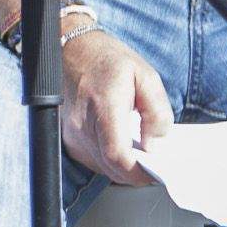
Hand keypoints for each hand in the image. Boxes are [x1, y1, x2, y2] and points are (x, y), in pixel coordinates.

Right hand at [60, 30, 173, 185]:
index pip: (117, 155)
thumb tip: (155, 144)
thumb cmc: (108, 61)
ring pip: (102, 167)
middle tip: (153, 163)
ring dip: (122, 167)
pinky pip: (92, 161)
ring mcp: (72, 134)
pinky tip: (121, 146)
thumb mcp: (146, 76)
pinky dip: (109, 161)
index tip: (154, 174)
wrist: (73, 51)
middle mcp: (83, 125)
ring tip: (138, 152)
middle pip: (111, 167)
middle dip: (135, 172)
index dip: (137, 172)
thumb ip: (156, 111)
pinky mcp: (69, 139)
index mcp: (105, 107)